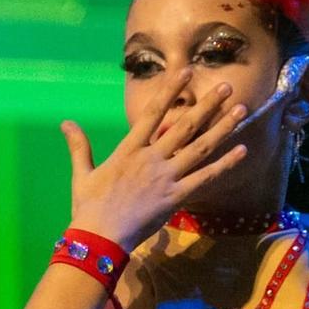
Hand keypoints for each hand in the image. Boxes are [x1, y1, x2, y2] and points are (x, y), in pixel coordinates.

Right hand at [62, 81, 251, 253]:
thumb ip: (80, 146)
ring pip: (200, 148)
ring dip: (223, 128)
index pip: (152, 113)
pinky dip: (224, 165)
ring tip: (241, 111)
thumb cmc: (89, 207)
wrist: (99, 236)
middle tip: (227, 88)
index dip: (170, 91)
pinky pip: (205, 178)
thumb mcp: (82, 174)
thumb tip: (66, 122)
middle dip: (207, 105)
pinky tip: (242, 151)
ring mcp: (166, 177)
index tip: (186, 72)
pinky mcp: (175, 197)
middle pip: (184, 126)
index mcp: (129, 150)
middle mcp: (151, 158)